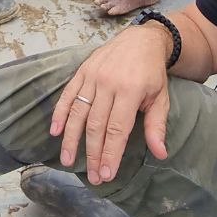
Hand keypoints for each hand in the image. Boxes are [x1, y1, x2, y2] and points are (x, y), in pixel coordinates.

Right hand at [50, 26, 172, 184]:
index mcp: (129, 91)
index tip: (106, 175)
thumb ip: (156, 126)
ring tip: (68, 161)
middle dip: (93, 154)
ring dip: (71, 139)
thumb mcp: (161, 98)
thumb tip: (160, 154)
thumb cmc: (152, 72)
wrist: (140, 40)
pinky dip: (60, 113)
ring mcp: (92, 76)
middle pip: (96, 125)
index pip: (116, 129)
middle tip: (92, 177)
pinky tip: (55, 132)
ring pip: (78, 113)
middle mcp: (108, 84)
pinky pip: (68, 95)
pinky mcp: (82, 72)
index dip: (110, 154)